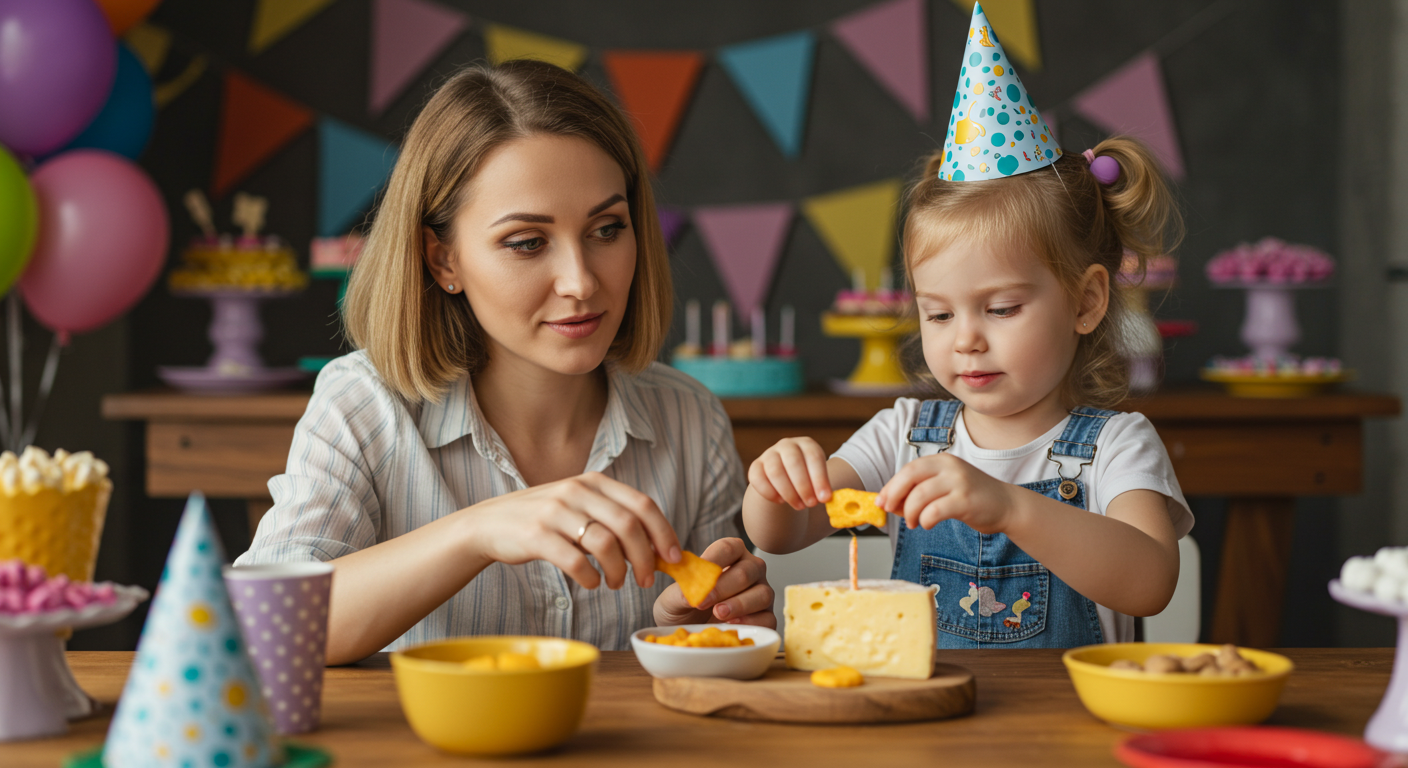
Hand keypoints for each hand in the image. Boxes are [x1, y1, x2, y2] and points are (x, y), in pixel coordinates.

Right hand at [463, 471, 681, 589]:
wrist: (489, 524)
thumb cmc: (544, 521)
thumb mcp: (580, 508)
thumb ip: (613, 520)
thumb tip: (656, 551)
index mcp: (593, 482)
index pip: (642, 505)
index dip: (664, 533)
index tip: (673, 558)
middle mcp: (577, 491)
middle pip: (629, 526)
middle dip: (645, 559)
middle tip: (645, 580)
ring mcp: (556, 512)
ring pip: (606, 544)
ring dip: (618, 572)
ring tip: (614, 583)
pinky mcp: (537, 535)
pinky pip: (576, 562)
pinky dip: (591, 578)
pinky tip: (591, 583)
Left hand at [653, 538, 775, 628]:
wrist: (687, 632)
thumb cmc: (683, 606)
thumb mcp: (672, 598)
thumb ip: (679, 592)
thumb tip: (689, 593)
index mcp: (730, 554)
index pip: (728, 548)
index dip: (714, 561)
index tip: (697, 578)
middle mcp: (750, 569)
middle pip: (748, 570)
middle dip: (724, 587)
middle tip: (703, 601)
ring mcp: (761, 593)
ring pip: (763, 594)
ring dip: (740, 604)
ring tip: (718, 613)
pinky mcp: (766, 617)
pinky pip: (768, 618)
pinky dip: (752, 622)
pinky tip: (733, 625)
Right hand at [748, 437, 830, 509]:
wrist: (786, 477)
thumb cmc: (808, 479)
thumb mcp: (818, 479)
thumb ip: (823, 489)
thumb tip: (827, 499)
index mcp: (807, 444)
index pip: (814, 457)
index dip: (820, 478)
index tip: (824, 498)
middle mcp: (787, 445)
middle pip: (793, 462)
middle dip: (803, 486)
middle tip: (811, 504)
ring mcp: (769, 454)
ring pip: (775, 471)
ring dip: (788, 492)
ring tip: (799, 506)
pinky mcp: (756, 466)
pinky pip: (758, 479)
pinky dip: (770, 493)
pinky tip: (781, 501)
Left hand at [876, 453, 1014, 532]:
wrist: (1007, 505)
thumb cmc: (972, 498)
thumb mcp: (945, 488)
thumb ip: (920, 491)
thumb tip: (889, 503)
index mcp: (942, 461)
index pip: (909, 469)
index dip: (891, 485)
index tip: (881, 501)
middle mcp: (950, 467)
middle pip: (910, 476)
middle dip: (894, 494)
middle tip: (889, 510)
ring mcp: (959, 482)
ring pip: (920, 495)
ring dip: (910, 512)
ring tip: (912, 522)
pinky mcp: (966, 501)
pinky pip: (935, 511)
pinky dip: (925, 520)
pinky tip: (927, 524)